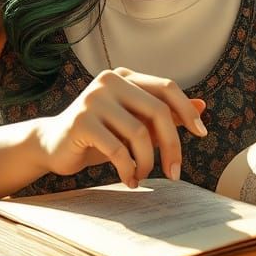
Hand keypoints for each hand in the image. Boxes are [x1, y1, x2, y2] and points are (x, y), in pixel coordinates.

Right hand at [35, 67, 206, 187]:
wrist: (53, 145)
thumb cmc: (99, 135)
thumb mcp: (134, 123)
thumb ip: (164, 114)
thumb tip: (202, 106)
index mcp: (125, 76)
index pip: (167, 87)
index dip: (187, 110)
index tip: (202, 134)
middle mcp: (110, 80)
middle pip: (158, 110)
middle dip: (172, 145)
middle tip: (175, 172)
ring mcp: (94, 98)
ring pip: (139, 133)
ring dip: (147, 161)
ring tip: (142, 176)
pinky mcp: (82, 120)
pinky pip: (118, 149)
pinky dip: (129, 169)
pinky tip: (129, 180)